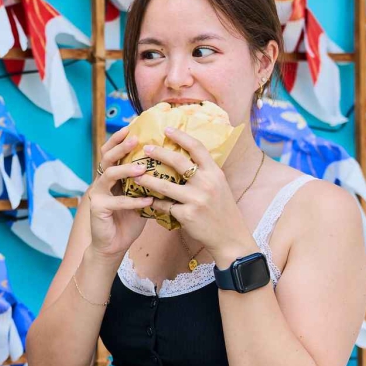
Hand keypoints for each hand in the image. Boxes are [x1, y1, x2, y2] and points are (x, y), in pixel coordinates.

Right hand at [86, 127, 153, 260]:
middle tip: (136, 140)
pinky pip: (117, 202)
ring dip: (126, 170)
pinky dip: (134, 201)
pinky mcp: (98, 209)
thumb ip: (148, 181)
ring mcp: (97, 194)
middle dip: (121, 147)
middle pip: (107, 157)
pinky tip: (149, 200)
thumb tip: (172, 164)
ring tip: (142, 168)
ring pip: (109, 176)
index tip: (133, 127)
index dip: (119, 139)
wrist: (113, 244)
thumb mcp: (140, 196)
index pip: (112, 151)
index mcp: (111, 176)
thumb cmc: (129, 219)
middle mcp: (101, 181)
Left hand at [132, 128, 255, 263]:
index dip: (181, 136)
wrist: (230, 237)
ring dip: (148, 179)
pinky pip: (164, 206)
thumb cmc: (222, 209)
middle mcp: (207, 183)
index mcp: (215, 172)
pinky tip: (146, 200)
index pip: (197, 147)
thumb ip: (205, 172)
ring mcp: (196, 199)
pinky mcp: (187, 215)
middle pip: (178, 161)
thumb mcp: (219, 185)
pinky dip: (154, 203)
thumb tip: (186, 156)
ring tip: (136, 175)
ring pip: (165, 185)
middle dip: (159, 153)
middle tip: (145, 148)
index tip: (167, 129)